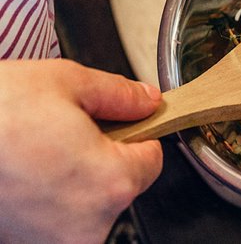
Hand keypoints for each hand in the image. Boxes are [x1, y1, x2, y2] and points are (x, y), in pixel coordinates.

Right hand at [0, 59, 162, 242]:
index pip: (153, 160)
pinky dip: (44, 198)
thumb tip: (148, 101)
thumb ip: (119, 95)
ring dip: (71, 179)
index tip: (120, 124)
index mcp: (112, 182)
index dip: (138, 135)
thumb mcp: (65, 82)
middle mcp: (89, 225)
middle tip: (63, 131)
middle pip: (119, 184)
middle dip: (101, 156)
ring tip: (34, 153)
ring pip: (85, 202)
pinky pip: (52, 220)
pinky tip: (20, 174)